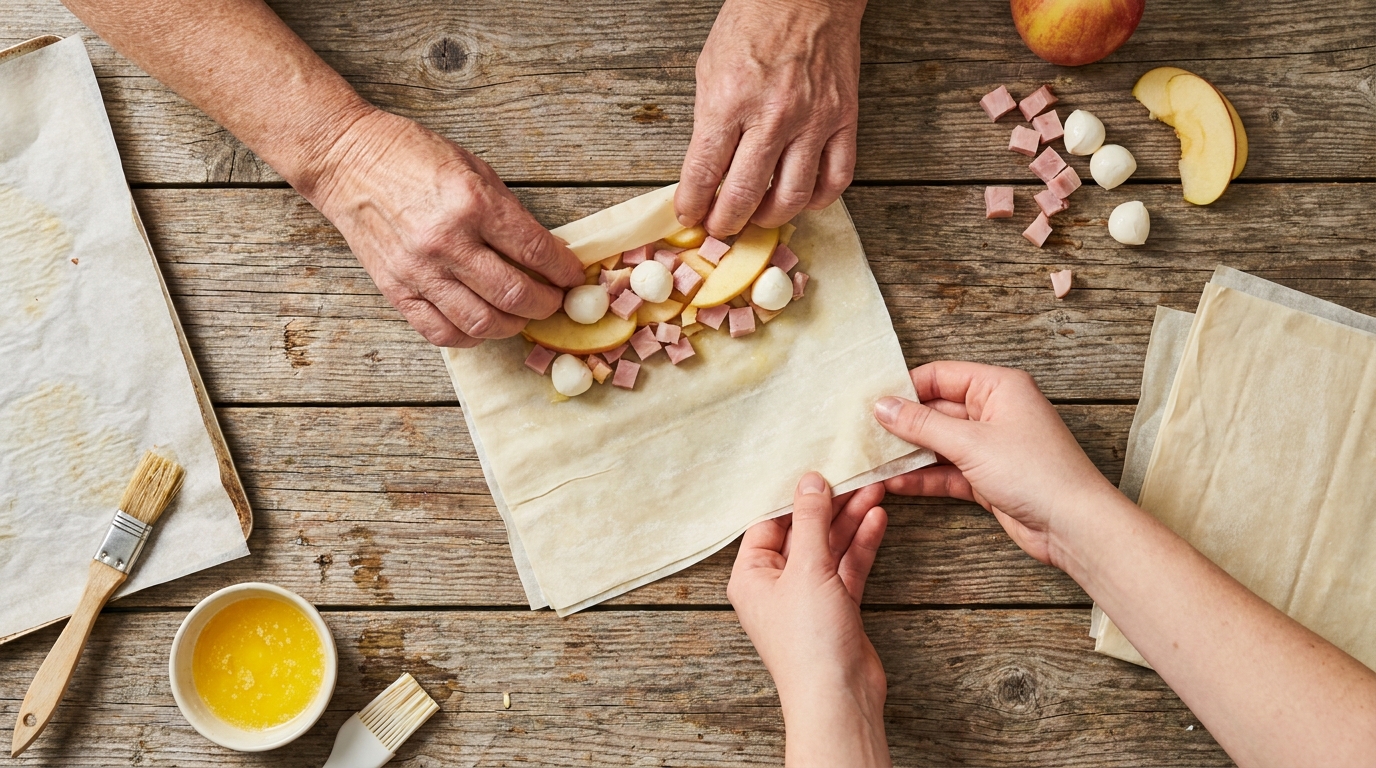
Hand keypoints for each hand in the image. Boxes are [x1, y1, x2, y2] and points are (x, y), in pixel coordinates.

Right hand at [304, 108, 584, 346]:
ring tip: (522, 316)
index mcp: (472, 203)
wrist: (346, 159)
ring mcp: (419, 270)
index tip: (574, 278)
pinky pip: (441, 331)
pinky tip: (483, 326)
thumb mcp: (474, 169)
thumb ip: (509, 214)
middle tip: (554, 302)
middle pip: (515, 295)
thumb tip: (545, 253)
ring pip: (482, 322)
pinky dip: (470, 337)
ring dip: (513, 326)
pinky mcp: (395, 289)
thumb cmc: (412, 156)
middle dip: (546, 305)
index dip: (564, 272)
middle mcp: (447, 241)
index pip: (536, 252)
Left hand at [676, 0, 864, 236]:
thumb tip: (704, 172)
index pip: (704, 173)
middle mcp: (771, 116)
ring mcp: (812, 121)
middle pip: (745, 195)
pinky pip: (835, 179)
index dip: (692, 205)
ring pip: (792, 196)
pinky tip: (801, 199)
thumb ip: (708, 123)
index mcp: (729, 101)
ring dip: (770, 218)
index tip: (689, 216)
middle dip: (726, 222)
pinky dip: (817, 200)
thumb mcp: (709, 69)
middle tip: (720, 227)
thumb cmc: (753, 24)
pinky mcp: (844, 120)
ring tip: (757, 219)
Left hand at [728, 473, 891, 767]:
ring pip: (829, 547)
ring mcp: (806, 597)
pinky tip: (877, 519)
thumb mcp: (807, 568)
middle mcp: (775, 584)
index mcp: (751, 574)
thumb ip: (809, 520)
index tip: (819, 469)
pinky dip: (862, 544)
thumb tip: (809, 481)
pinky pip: (847, 567)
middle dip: (830, 505)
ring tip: (875, 489)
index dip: (794, 496)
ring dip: (851, 520)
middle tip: (855, 475)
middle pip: (802, 531)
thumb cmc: (809, 641)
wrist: (838, 697)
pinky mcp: (835, 608)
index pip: (769, 522)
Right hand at [873, 362, 1120, 568]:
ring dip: (908, 452)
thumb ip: (922, 424)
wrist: (1072, 524)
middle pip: (936, 410)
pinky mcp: (987, 478)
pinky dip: (923, 476)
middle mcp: (994, 411)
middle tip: (863, 431)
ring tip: (871, 458)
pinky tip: (894, 481)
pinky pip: (947, 471)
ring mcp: (991, 446)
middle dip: (901, 423)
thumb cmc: (1035, 472)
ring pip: (939, 443)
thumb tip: (883, 406)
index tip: (870, 400)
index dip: (904, 387)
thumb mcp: (971, 442)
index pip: (940, 376)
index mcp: (998, 387)